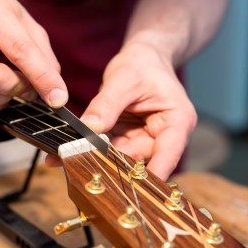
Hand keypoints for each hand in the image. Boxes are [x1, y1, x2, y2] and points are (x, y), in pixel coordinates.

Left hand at [80, 42, 196, 179]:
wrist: (144, 57)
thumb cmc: (144, 64)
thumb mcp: (124, 79)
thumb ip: (107, 104)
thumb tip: (90, 128)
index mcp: (177, 121)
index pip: (168, 154)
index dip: (153, 175)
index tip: (134, 189)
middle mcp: (165, 136)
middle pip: (141, 160)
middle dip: (113, 167)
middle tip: (85, 170)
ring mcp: (146, 140)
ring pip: (122, 159)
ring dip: (98, 160)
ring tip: (70, 161)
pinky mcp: (130, 140)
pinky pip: (111, 150)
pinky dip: (93, 150)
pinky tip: (70, 154)